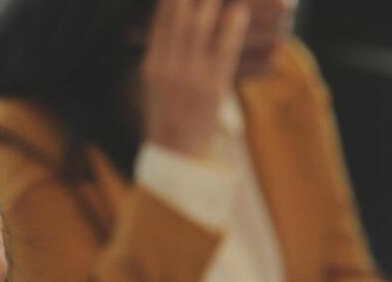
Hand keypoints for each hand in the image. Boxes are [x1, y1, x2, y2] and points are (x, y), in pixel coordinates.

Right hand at [141, 0, 250, 158]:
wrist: (174, 157)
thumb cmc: (169, 118)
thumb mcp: (155, 85)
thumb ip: (162, 54)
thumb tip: (167, 26)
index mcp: (152, 64)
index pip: (161, 18)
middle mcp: (166, 66)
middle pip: (179, 14)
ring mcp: (188, 77)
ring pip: (199, 26)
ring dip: (212, 1)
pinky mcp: (211, 88)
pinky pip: (222, 50)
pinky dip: (231, 28)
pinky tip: (239, 12)